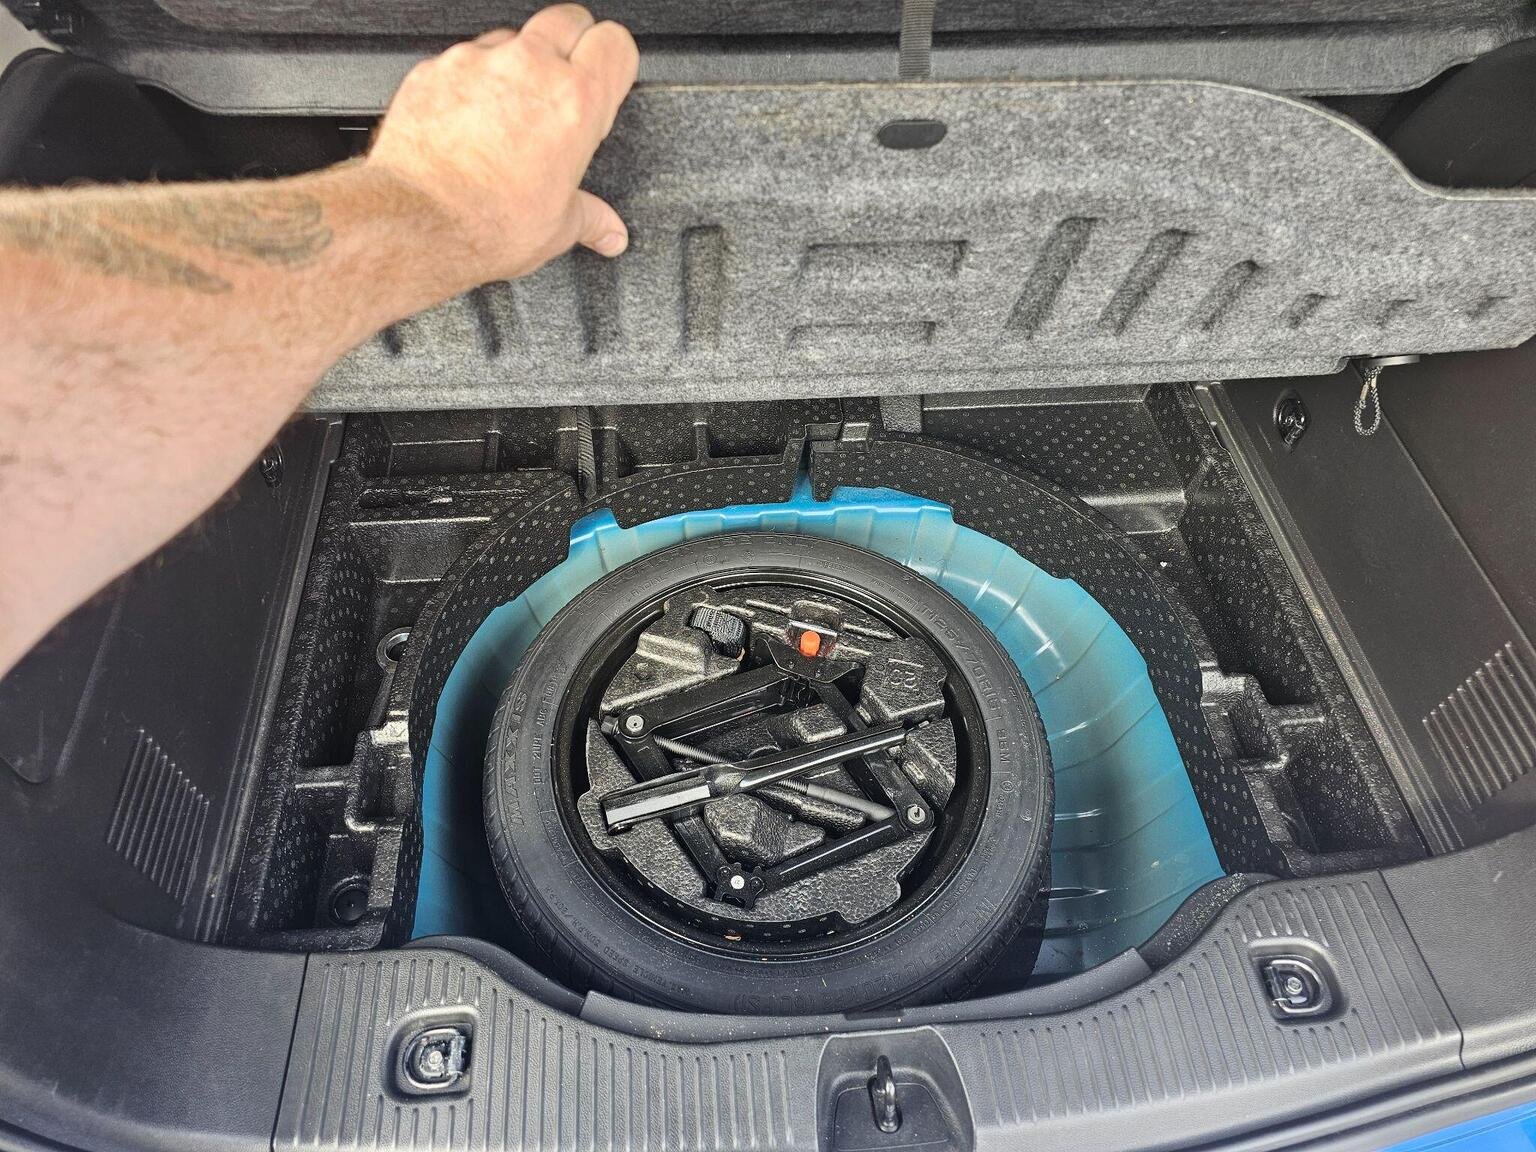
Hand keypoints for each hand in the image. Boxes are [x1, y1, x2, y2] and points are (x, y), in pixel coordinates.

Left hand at [367, 4, 638, 284]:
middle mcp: (530, 68)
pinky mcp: (436, 67)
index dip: (615, 60)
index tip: (607, 81)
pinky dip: (472, 80)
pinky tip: (470, 119)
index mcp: (576, 102)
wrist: (415, 221)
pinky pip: (465, 57)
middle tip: (565, 86)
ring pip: (514, 36)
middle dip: (573, 45)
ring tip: (512, 110)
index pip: (615, 43)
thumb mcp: (556, 228)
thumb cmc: (485, 223)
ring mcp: (479, 61)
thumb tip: (608, 230)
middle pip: (569, 19)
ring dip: (520, 62)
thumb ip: (590, 218)